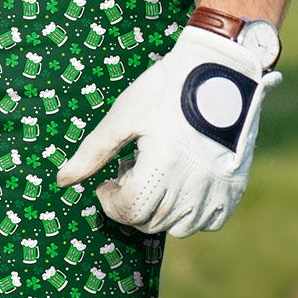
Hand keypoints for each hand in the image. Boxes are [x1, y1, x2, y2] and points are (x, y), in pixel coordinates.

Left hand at [58, 21, 282, 237]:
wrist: (220, 70)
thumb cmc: (166, 88)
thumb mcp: (124, 115)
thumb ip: (93, 152)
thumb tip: (62, 181)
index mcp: (163, 165)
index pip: (129, 211)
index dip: (110, 201)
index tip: (108, 182)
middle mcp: (192, 184)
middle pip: (150, 221)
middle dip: (131, 203)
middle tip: (132, 170)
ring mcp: (217, 188)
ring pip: (179, 227)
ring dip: (159, 210)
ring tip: (157, 174)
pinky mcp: (235, 187)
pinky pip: (209, 221)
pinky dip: (191, 214)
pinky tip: (182, 185)